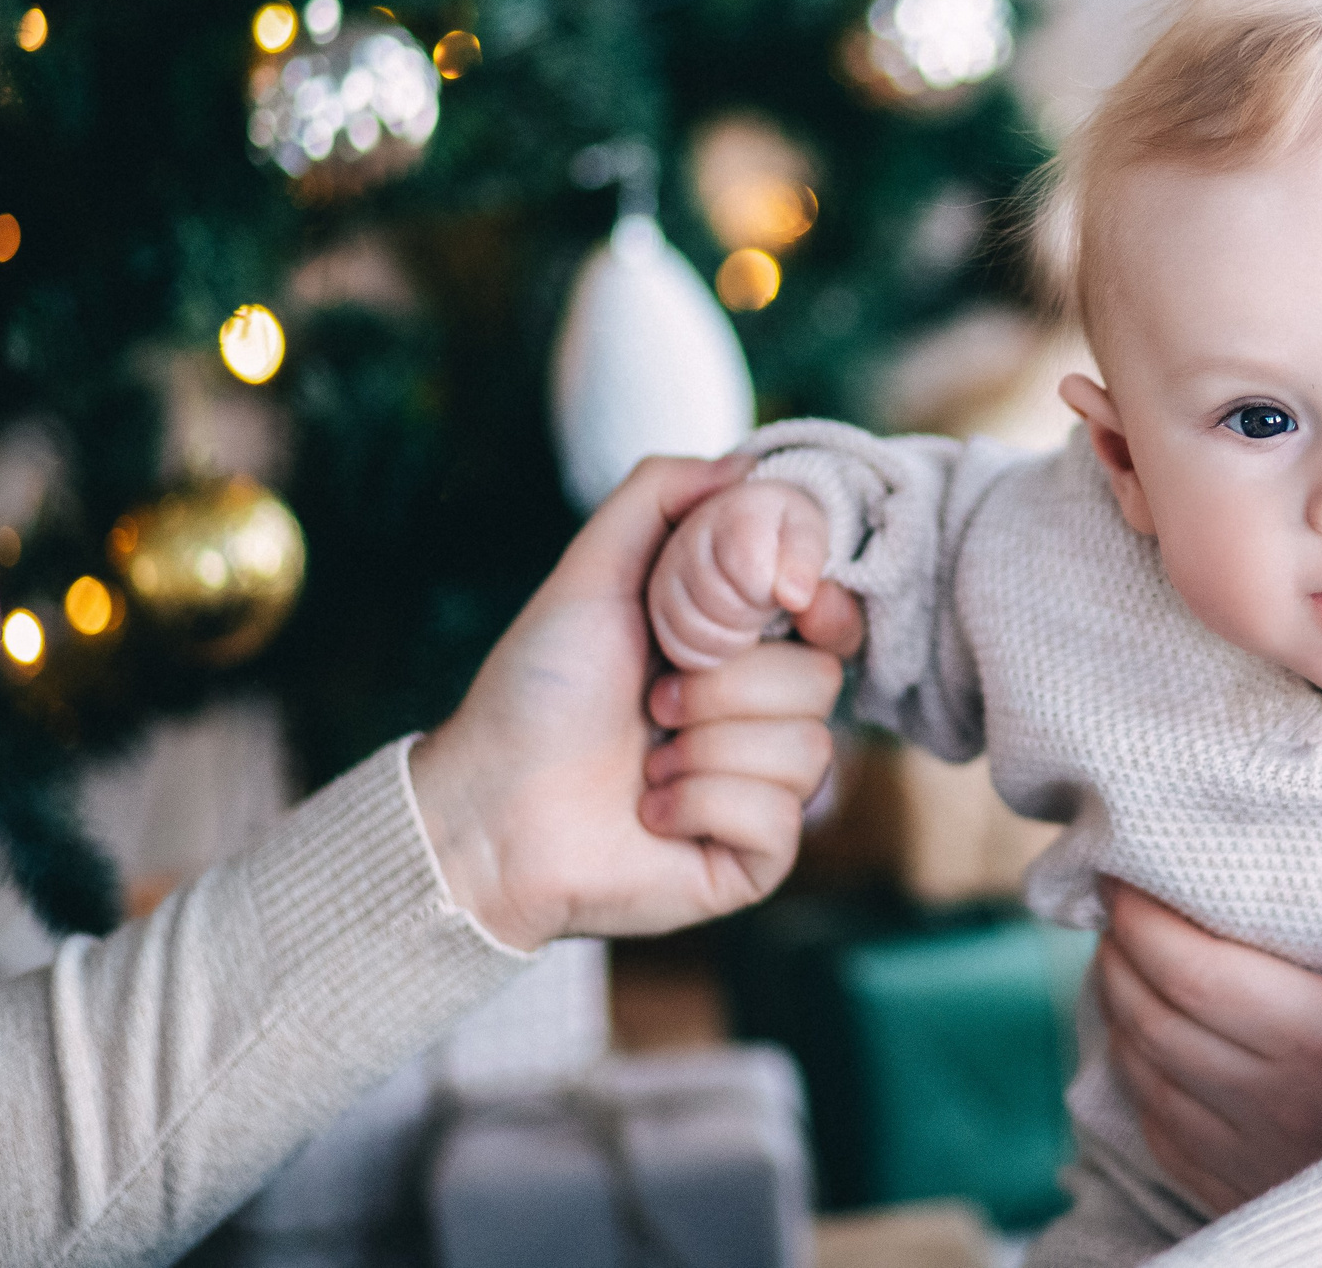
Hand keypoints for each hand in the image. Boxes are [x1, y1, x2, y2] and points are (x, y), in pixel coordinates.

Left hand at [408, 456, 841, 951]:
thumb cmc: (537, 691)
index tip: (786, 597)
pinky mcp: (755, 857)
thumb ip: (661, 494)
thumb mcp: (592, 570)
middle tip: (654, 696)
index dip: (823, 602)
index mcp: (741, 646)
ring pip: (807, 748)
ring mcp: (764, 788)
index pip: (834, 615)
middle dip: (724, 682)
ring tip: (646, 757)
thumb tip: (749, 464)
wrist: (487, 806)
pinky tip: (652, 811)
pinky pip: (777, 816)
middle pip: (822, 678)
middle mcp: (764, 714)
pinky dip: (701, 802)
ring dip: (705, 747)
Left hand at [1097, 812, 1321, 1211]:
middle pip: (1148, 1013)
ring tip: (1125, 950)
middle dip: (1117, 945)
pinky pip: (1157, 1130)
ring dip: (1118, 1004)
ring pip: (1141, 1070)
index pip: (1192, 971)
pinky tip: (1149, 1038)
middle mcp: (1275, 1104)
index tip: (1125, 863)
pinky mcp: (1245, 1195)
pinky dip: (1136, 1074)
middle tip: (1118, 893)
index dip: (1139, 913)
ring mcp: (1252, 1160)